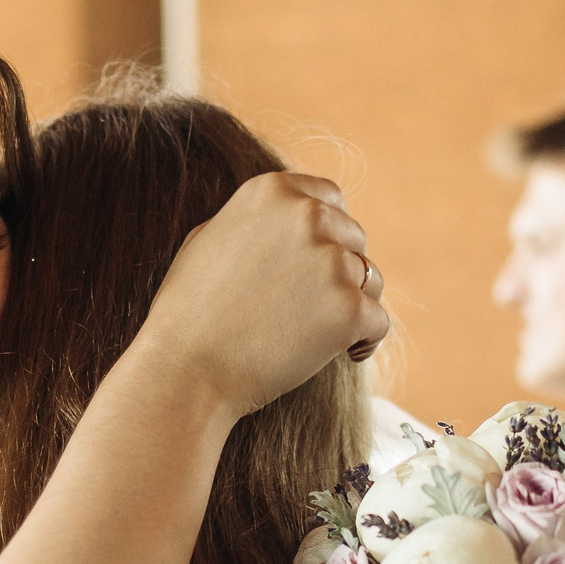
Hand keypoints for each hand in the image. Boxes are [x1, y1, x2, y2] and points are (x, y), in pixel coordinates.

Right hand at [134, 171, 389, 417]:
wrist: (185, 372)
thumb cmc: (188, 314)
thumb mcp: (209, 240)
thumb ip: (257, 221)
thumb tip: (294, 215)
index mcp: (272, 191)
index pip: (330, 198)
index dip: (327, 234)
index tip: (314, 267)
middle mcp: (306, 215)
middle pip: (354, 238)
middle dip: (338, 271)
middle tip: (308, 310)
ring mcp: (331, 261)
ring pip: (371, 279)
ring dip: (353, 304)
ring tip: (319, 335)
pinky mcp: (350, 308)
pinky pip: (379, 321)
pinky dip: (365, 341)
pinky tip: (340, 355)